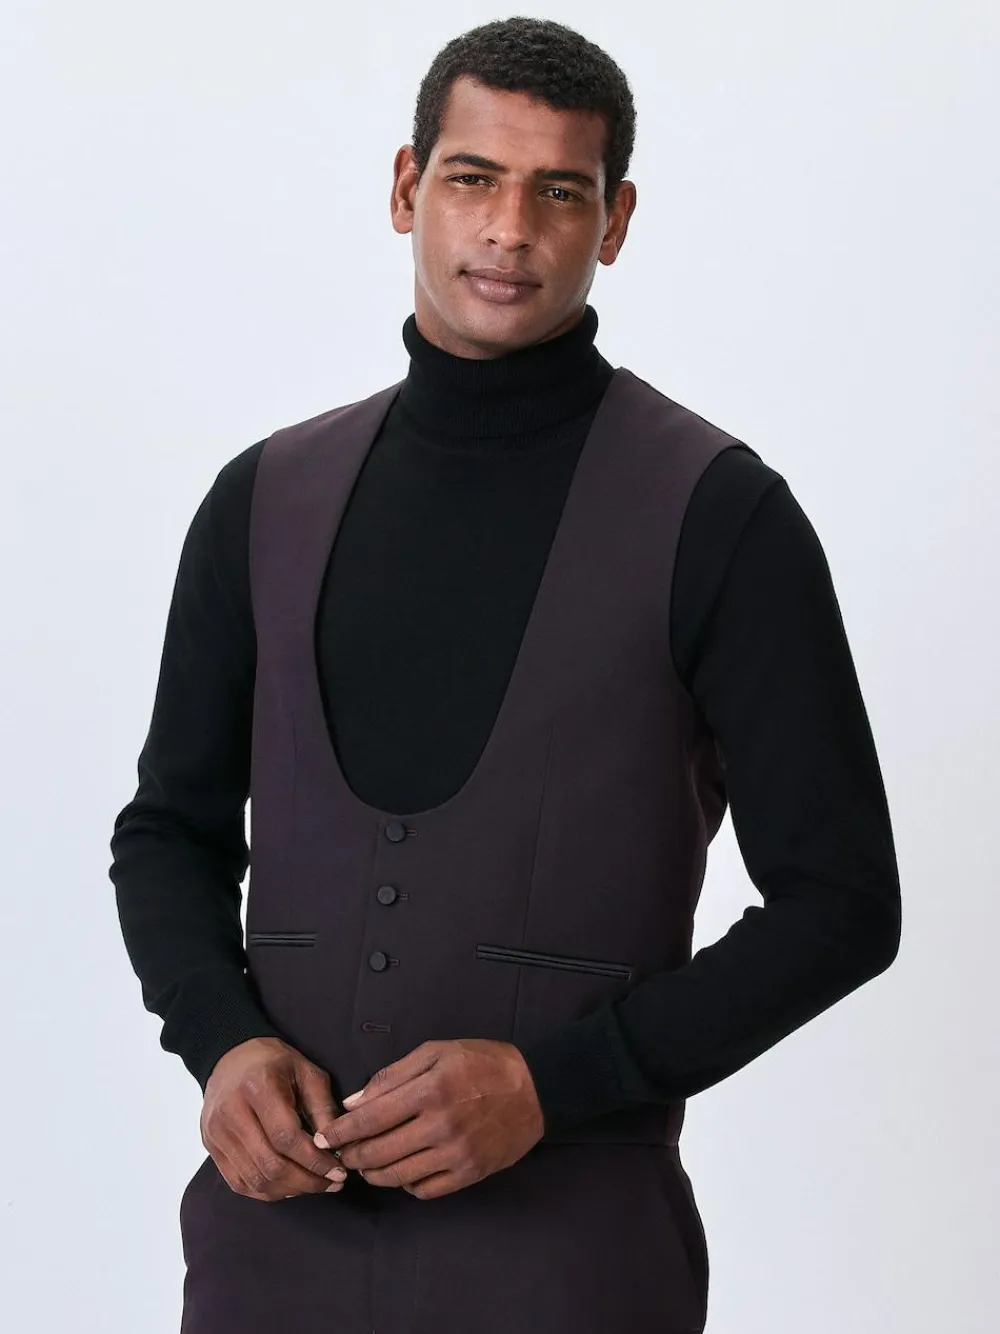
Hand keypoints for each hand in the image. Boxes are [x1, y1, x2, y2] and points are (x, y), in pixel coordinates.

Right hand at [200, 1036, 348, 1200]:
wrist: (230, 1057)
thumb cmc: (274, 1063)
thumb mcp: (307, 1072)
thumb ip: (323, 1108)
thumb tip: (336, 1148)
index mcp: (256, 1087)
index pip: (286, 1138)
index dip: (314, 1160)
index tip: (338, 1171)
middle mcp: (231, 1113)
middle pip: (270, 1165)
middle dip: (306, 1181)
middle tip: (332, 1183)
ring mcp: (216, 1133)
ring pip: (255, 1180)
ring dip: (290, 1190)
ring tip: (315, 1185)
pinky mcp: (211, 1147)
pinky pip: (240, 1183)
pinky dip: (268, 1191)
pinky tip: (290, 1185)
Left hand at [312, 1038, 545, 1199]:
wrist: (535, 1090)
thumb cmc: (482, 1062)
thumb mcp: (436, 1051)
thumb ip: (392, 1076)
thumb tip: (354, 1103)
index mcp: (430, 1090)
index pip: (370, 1119)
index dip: (340, 1131)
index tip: (324, 1136)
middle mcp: (440, 1127)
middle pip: (378, 1153)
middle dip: (351, 1156)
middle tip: (339, 1153)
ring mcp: (456, 1155)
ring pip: (397, 1176)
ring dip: (372, 1174)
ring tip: (364, 1165)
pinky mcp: (469, 1175)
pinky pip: (425, 1190)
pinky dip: (405, 1185)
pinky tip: (401, 1172)